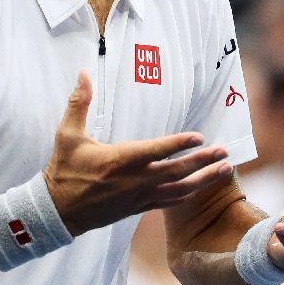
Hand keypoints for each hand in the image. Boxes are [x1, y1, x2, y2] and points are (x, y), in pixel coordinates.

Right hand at [43, 71, 232, 236]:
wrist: (57, 212)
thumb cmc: (63, 170)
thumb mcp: (67, 134)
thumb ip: (79, 102)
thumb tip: (83, 72)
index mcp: (120, 160)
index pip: (156, 151)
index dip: (179, 143)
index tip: (200, 136)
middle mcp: (134, 180)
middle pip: (177, 171)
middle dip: (204, 161)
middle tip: (225, 152)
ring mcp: (138, 197)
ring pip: (179, 190)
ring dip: (205, 179)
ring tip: (226, 169)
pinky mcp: (138, 207)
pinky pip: (170, 202)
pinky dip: (188, 194)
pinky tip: (202, 186)